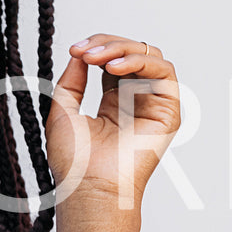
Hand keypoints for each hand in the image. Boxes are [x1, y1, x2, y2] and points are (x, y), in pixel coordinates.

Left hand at [46, 33, 180, 207]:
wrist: (88, 187)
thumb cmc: (75, 161)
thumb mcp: (63, 109)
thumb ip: (72, 79)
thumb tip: (81, 53)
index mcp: (113, 102)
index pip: (113, 60)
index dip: (96, 48)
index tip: (75, 49)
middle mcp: (136, 101)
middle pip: (132, 53)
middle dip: (106, 45)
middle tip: (83, 50)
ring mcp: (153, 105)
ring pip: (149, 56)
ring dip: (122, 49)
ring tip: (96, 58)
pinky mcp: (168, 111)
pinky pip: (164, 72)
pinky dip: (140, 61)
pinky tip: (114, 67)